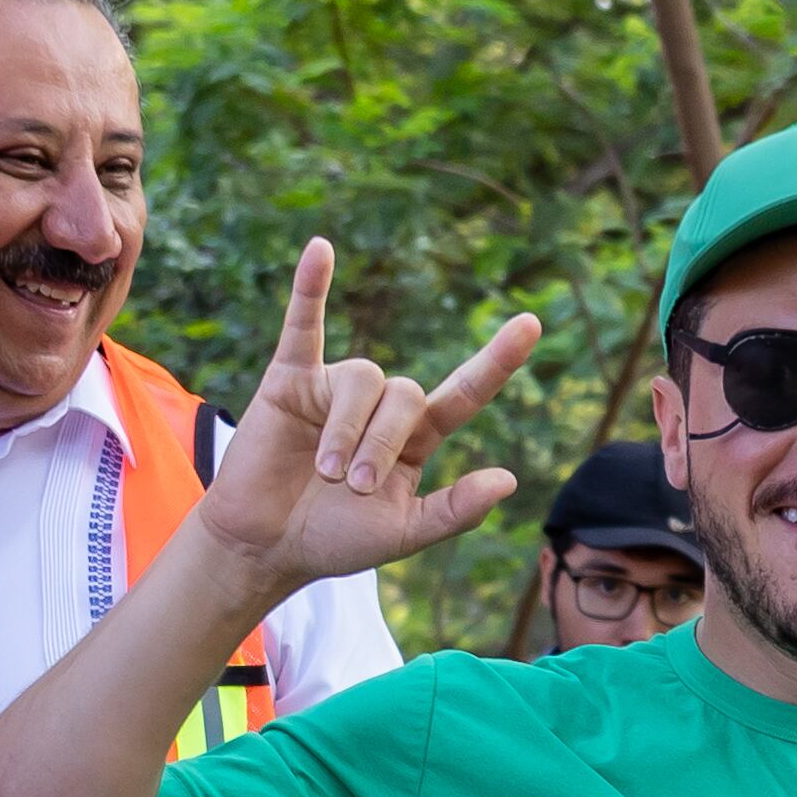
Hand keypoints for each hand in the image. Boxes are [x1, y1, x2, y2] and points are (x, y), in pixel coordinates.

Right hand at [187, 236, 541, 592]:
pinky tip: (320, 250)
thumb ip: (454, 510)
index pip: (463, 394)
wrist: (265, 546)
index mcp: (414, 439)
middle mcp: (380, 407)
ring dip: (347, 429)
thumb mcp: (403, 534)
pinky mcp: (290, 380)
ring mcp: (335, 388)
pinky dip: (310, 288)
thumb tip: (509, 479)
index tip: (530, 325)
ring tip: (325, 471)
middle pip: (405, 395)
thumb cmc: (334, 539)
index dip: (495, 363)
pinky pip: (303, 325)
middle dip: (382, 443)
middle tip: (351, 487)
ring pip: (362, 381)